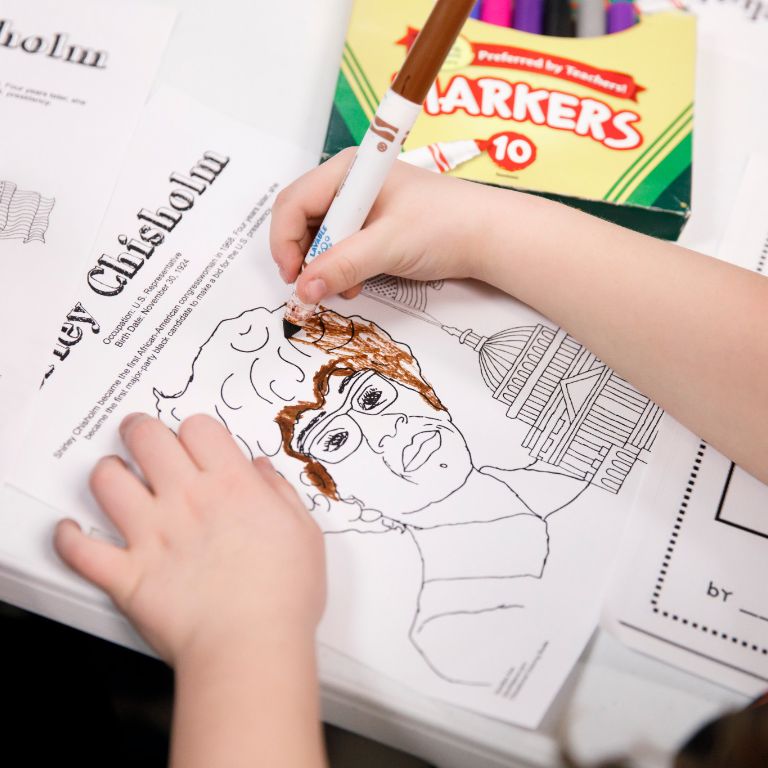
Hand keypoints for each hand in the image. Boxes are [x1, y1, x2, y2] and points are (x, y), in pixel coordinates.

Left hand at [54, 413, 325, 666]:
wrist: (251, 647)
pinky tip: (71, 531)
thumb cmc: (284, 595)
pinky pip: (79, 549)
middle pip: (146, 438)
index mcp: (231, 485)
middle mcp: (186, 500)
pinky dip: (68, 538)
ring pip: (107, 481)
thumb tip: (260, 468)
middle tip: (141, 436)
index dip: (194, 430)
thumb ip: (280, 492)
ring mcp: (151, 535)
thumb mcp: (303, 532)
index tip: (195, 443)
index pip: (198, 428)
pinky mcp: (125, 575)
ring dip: (107, 473)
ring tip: (114, 477)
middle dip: (139, 430)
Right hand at [270, 147, 514, 302]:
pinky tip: (355, 284)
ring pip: (321, 237)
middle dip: (303, 256)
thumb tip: (303, 289)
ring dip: (324, 266)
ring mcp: (361, 205)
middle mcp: (350, 184)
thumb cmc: (444, 226)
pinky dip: (341, 269)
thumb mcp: (388, 246)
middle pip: (302, 220)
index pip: (293, 202)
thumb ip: (343, 266)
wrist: (489, 236)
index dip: (284, 241)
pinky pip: (341, 247)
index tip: (293, 277)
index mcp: (349, 171)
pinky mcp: (373, 226)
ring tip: (343, 287)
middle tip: (311, 288)